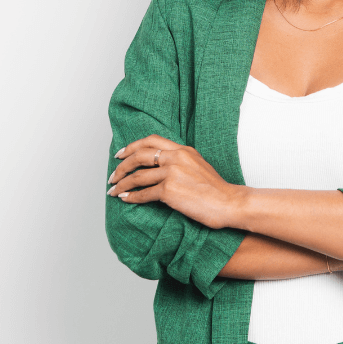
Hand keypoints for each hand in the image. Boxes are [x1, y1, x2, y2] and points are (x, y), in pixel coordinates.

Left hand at [106, 135, 242, 228]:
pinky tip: (126, 199)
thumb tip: (161, 167)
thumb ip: (181, 162)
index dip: (132, 146)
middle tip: (114, 174)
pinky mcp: (169, 190)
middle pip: (140, 155)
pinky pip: (144, 193)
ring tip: (114, 190)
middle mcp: (176, 157)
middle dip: (122, 165)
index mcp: (183, 150)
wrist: (228, 203)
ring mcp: (172, 173)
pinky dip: (132, 197)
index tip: (121, 154)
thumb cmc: (216, 189)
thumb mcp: (199, 166)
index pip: (151, 141)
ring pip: (138, 176)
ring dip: (123, 184)